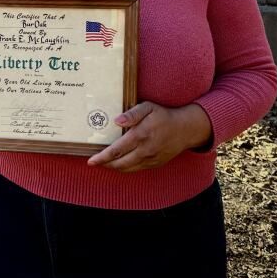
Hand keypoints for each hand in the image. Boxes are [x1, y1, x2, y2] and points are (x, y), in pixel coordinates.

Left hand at [87, 102, 211, 171]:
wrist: (185, 129)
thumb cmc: (163, 116)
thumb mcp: (148, 107)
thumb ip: (132, 113)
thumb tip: (117, 121)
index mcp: (140, 136)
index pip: (116, 150)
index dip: (102, 157)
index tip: (91, 161)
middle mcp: (145, 151)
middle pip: (119, 163)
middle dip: (105, 164)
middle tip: (94, 162)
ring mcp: (150, 159)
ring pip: (127, 169)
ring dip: (114, 167)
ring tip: (104, 162)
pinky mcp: (155, 164)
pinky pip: (136, 169)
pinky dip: (125, 167)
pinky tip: (120, 162)